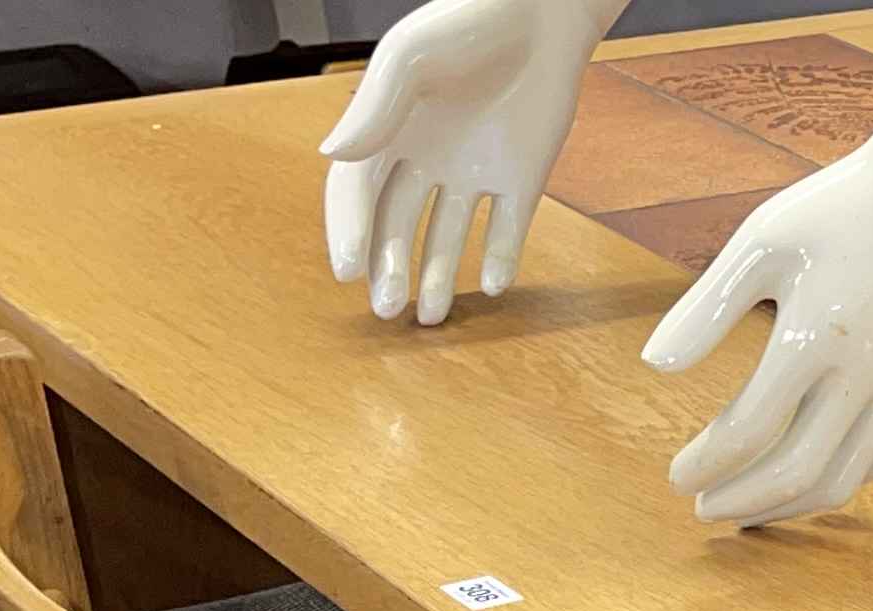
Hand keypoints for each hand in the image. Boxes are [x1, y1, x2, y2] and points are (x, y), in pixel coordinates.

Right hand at [321, 0, 624, 324]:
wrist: (539, 14)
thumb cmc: (464, 25)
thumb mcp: (410, 62)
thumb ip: (375, 110)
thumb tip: (333, 157)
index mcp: (389, 131)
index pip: (358, 193)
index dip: (350, 232)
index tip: (348, 272)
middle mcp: (426, 158)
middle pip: (398, 225)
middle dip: (390, 268)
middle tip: (387, 312)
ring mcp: (474, 172)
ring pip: (448, 237)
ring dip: (439, 276)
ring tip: (431, 317)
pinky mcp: (521, 179)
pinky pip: (508, 230)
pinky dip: (500, 258)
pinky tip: (492, 285)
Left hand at [639, 43, 872, 525]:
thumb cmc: (837, 209)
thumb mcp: (758, 244)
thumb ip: (705, 309)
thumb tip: (655, 365)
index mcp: (812, 340)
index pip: (751, 429)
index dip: (707, 462)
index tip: (676, 475)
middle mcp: (860, 376)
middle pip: (798, 471)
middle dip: (744, 500)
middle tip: (702, 508)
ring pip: (845, 479)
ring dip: (791, 505)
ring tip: (750, 508)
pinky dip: (842, 481)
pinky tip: (809, 478)